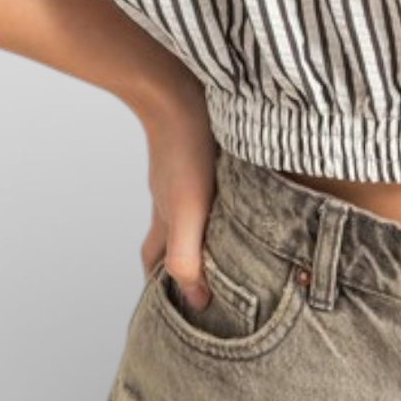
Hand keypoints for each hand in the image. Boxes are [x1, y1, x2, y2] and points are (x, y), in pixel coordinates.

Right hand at [130, 66, 219, 311]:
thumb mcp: (186, 213)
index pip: (157, 265)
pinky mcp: (201, 152)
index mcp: (165, 220)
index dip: (165, 289)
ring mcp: (183, 175)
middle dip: (186, 264)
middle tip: (213, 283)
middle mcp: (171, 200)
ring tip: (236, 245)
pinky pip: (208, 185)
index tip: (186, 311)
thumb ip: (187, 256)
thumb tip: (197, 300)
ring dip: (208, 231)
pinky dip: (220, 199)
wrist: (179, 89)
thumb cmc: (184, 151)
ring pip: (191, 212)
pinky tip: (242, 196)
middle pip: (172, 241)